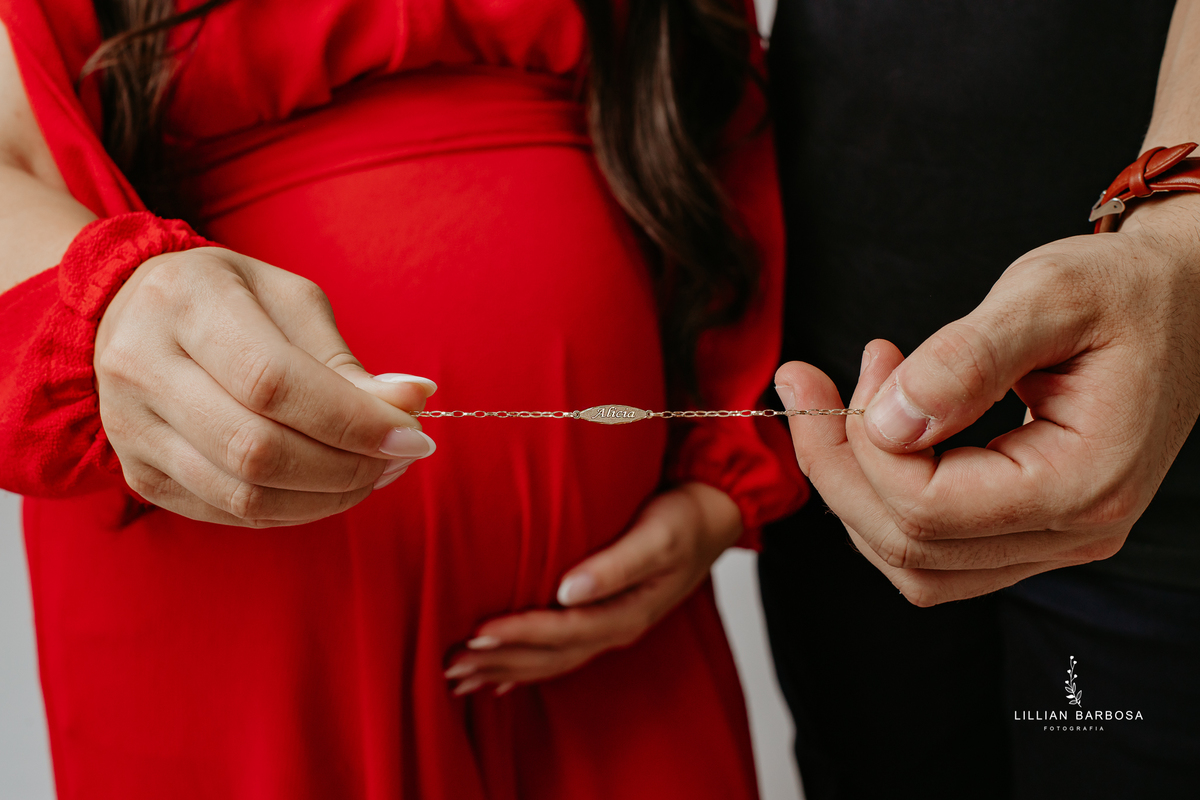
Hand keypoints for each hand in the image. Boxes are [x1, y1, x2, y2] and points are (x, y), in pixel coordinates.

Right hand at [95, 247, 438, 525]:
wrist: (131, 312)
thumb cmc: (231, 301)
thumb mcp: (289, 302)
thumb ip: (343, 360)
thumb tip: (410, 404)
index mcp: (185, 303)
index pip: (273, 382)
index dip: (352, 419)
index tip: (414, 433)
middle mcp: (142, 367)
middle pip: (257, 449)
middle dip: (348, 465)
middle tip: (402, 455)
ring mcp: (132, 429)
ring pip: (245, 495)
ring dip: (330, 496)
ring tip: (378, 472)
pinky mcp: (142, 475)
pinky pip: (231, 513)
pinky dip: (297, 509)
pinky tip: (334, 487)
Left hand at [442, 482, 741, 695]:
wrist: (713, 513)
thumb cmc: (684, 518)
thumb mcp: (658, 536)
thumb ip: (616, 564)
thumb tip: (568, 590)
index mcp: (628, 611)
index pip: (564, 631)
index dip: (521, 633)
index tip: (479, 631)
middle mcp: (617, 626)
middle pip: (551, 656)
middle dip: (501, 662)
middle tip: (451, 667)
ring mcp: (612, 625)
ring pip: (552, 660)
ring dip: (506, 669)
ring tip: (461, 678)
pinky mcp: (605, 616)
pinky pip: (561, 652)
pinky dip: (527, 667)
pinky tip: (501, 680)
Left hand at [774, 197, 1199, 605]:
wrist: (1177, 301)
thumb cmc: (1123, 291)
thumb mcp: (1049, 295)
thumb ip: (968, 358)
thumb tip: (890, 420)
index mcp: (1084, 482)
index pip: (930, 509)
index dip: (866, 444)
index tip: (866, 361)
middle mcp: (1072, 532)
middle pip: (909, 547)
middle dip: (837, 466)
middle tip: (808, 384)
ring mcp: (1051, 540)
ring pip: (912, 564)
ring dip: (852, 489)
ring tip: (837, 403)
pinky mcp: (1030, 529)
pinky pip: (933, 551)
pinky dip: (883, 499)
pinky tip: (875, 434)